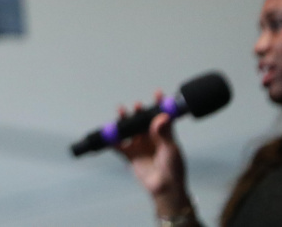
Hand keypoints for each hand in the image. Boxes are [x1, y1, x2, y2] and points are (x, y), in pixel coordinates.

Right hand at [114, 92, 191, 217]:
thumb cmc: (174, 170)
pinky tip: (107, 133)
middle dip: (138, 112)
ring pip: (129, 130)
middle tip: (137, 105)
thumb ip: (164, 133)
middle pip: (142, 122)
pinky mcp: (130, 156)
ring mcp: (140, 147)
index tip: (157, 93)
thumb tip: (162, 116)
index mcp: (164, 136)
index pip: (162, 117)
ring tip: (120, 111)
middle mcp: (151, 139)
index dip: (160, 105)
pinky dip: (112, 140)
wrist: (165, 189)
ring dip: (124, 121)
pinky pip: (118, 146)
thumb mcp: (171, 149)